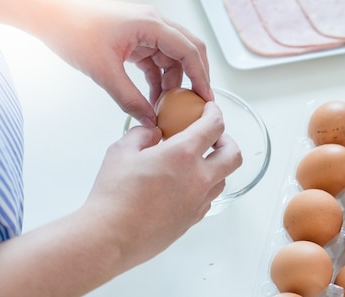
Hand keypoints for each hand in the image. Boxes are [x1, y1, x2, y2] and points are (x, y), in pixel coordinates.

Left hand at [43, 0, 213, 126]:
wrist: (54, 20)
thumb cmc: (76, 35)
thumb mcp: (104, 72)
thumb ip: (129, 98)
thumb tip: (149, 120)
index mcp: (151, 24)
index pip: (188, 50)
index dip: (201, 76)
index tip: (206, 100)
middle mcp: (153, 23)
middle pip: (187, 50)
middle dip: (193, 78)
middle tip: (195, 105)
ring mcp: (145, 30)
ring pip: (171, 58)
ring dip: (172, 82)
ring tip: (167, 108)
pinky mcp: (135, 39)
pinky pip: (155, 61)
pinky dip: (157, 79)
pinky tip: (153, 99)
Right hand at [82, 102, 241, 268]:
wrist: (111, 235)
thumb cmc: (114, 194)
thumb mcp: (121, 151)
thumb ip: (142, 134)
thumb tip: (153, 133)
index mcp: (182, 155)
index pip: (214, 127)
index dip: (215, 113)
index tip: (211, 110)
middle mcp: (198, 179)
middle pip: (232, 155)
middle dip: (227, 141)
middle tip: (212, 138)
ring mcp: (197, 202)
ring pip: (223, 179)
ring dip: (216, 166)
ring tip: (196, 162)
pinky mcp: (191, 220)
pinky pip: (207, 199)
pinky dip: (203, 187)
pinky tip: (183, 185)